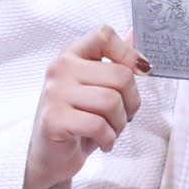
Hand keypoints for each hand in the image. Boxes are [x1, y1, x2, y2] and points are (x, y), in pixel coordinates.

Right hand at [22, 25, 148, 188]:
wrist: (50, 156)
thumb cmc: (78, 120)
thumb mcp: (98, 88)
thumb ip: (115, 61)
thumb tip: (136, 33)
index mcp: (72, 55)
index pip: (104, 34)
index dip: (128, 54)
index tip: (138, 73)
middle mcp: (60, 68)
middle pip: (121, 76)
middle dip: (132, 102)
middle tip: (122, 116)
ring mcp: (55, 92)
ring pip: (112, 101)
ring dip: (119, 123)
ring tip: (109, 130)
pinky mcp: (54, 119)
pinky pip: (99, 125)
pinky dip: (108, 139)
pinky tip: (101, 142)